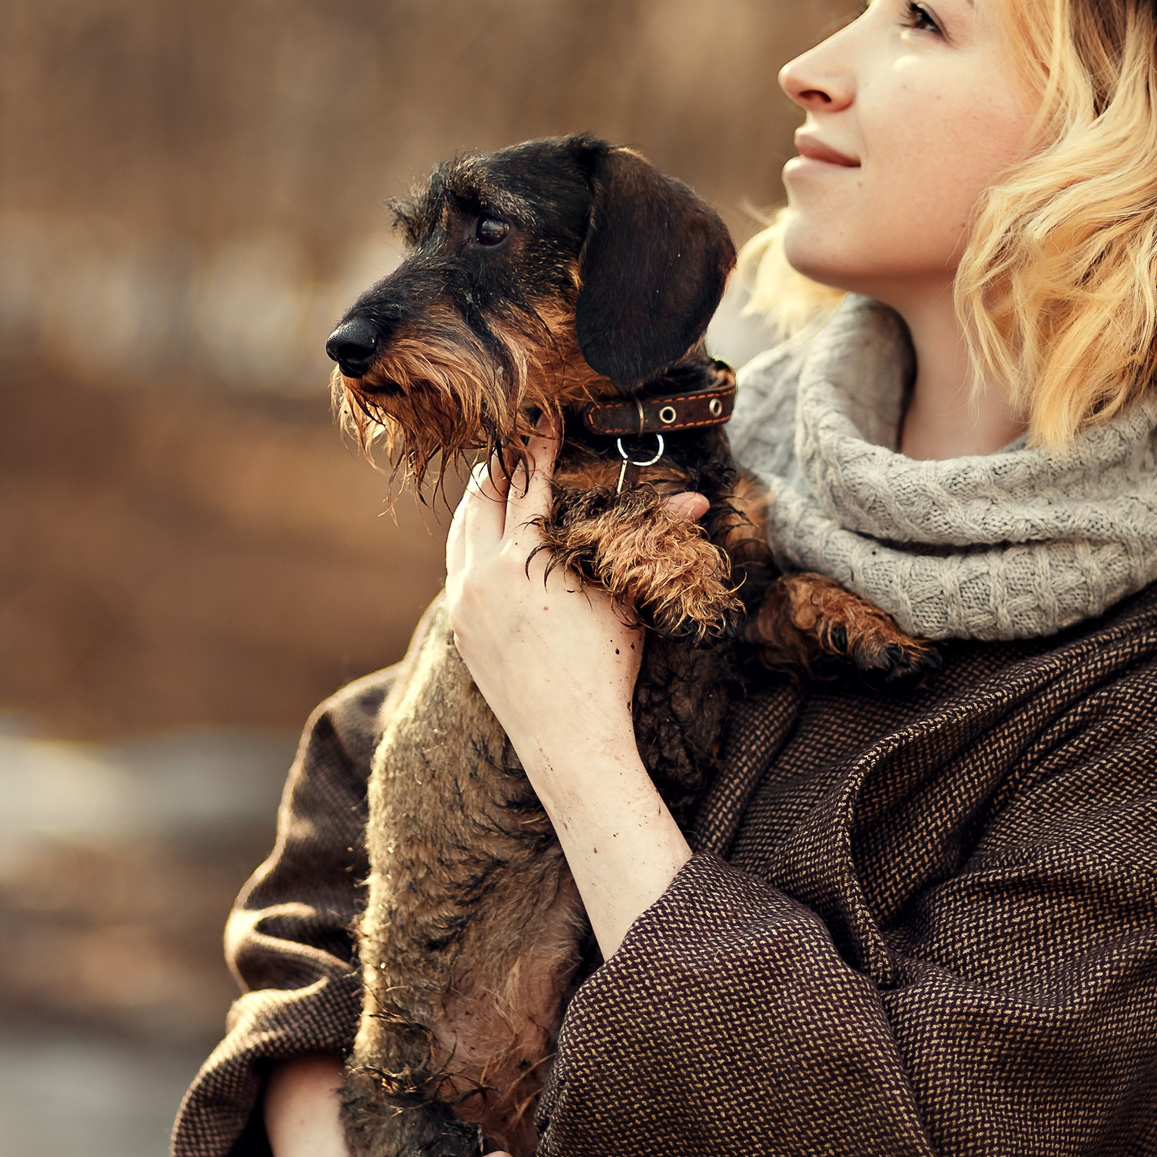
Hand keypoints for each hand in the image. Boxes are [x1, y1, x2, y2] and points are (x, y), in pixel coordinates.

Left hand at [442, 422, 703, 764]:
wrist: (568, 739)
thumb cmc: (606, 668)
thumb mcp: (626, 598)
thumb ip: (648, 539)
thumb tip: (699, 501)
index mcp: (521, 558)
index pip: (528, 482)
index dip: (538, 445)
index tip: (544, 417)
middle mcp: (480, 573)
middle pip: (480, 496)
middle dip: (499, 463)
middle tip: (516, 438)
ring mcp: (463, 601)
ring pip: (460, 529)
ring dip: (478, 498)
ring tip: (497, 476)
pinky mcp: (459, 626)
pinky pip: (457, 565)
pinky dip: (469, 537)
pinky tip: (485, 533)